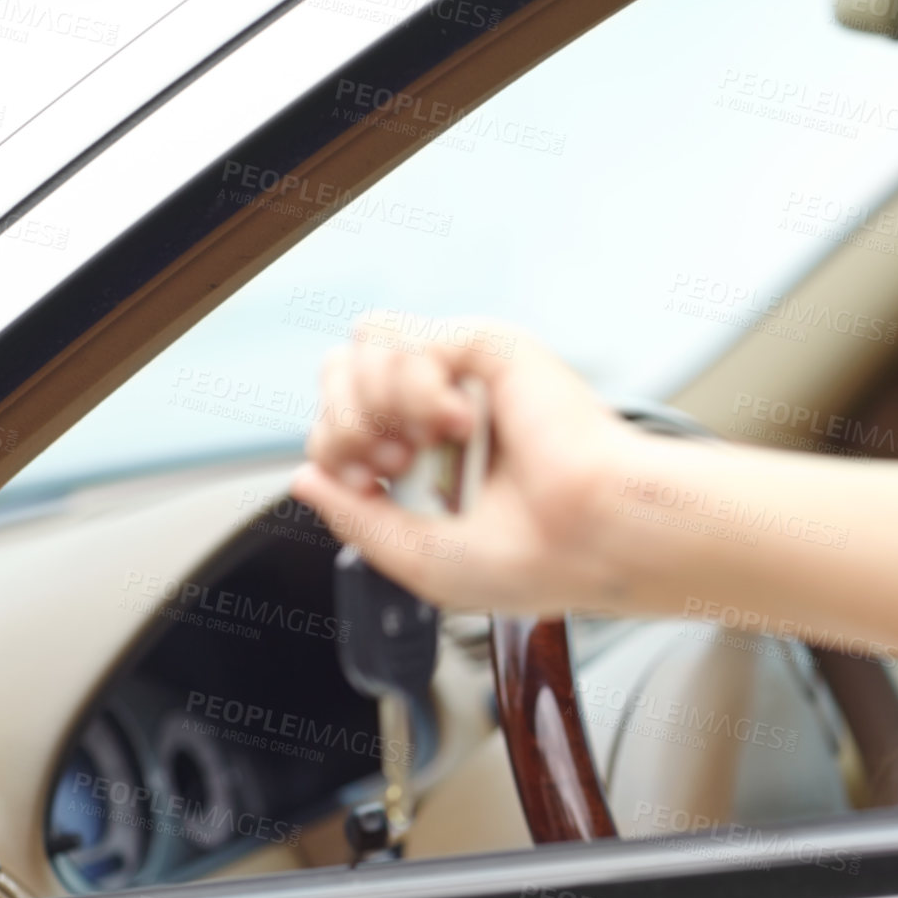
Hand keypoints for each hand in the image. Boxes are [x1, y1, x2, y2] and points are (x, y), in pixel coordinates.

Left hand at [289, 315, 643, 615]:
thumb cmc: (534, 559)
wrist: (590, 540)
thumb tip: (306, 478)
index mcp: (430, 458)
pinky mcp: (488, 348)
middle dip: (340, 422)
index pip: (345, 418)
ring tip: (421, 446)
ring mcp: (466, 377)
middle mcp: (444, 410)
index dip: (334, 446)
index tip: (369, 485)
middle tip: (386, 465)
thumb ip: (355, 519)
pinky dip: (414, 386)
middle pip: (341, 370)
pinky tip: (455, 422)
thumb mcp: (418, 559)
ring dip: (373, 405)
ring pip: (363, 345)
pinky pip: (409, 338)